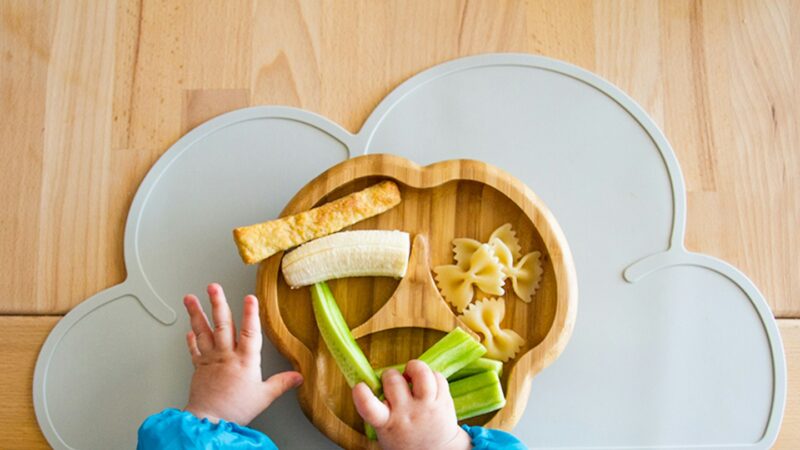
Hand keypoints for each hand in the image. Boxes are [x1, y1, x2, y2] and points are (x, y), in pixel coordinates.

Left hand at [182, 283, 302, 424]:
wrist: (209, 421)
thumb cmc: (235, 409)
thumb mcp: (264, 396)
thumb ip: (281, 383)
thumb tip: (298, 376)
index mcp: (245, 361)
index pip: (250, 332)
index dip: (251, 314)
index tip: (250, 298)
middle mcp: (226, 356)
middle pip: (222, 325)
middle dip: (218, 303)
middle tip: (214, 287)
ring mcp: (210, 359)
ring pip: (203, 332)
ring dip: (196, 313)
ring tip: (190, 298)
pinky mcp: (198, 367)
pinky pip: (194, 349)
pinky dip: (191, 338)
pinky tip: (189, 328)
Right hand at [352, 360, 470, 449]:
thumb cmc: (403, 435)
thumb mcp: (384, 427)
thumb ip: (377, 407)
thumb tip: (371, 377)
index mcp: (386, 422)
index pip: (370, 408)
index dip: (362, 394)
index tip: (359, 386)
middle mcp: (407, 414)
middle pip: (394, 380)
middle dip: (390, 374)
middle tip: (393, 381)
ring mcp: (427, 407)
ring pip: (422, 374)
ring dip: (414, 367)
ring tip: (412, 374)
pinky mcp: (443, 402)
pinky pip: (438, 376)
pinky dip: (431, 375)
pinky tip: (427, 383)